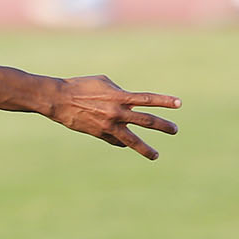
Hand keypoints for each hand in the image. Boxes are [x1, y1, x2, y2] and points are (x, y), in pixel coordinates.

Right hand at [45, 76, 179, 159]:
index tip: (179, 104)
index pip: (147, 99)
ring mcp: (108, 126)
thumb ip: (120, 93)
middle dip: (163, 126)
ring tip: (155, 155)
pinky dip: (121, 142)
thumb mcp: (104, 82)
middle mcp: (116, 113)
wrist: (59, 100)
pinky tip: (127, 144)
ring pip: (131, 140)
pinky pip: (115, 140)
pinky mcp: (99, 135)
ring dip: (145, 149)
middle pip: (146, 121)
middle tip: (175, 130)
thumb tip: (130, 104)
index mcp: (119, 97)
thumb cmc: (81, 86)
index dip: (164, 101)